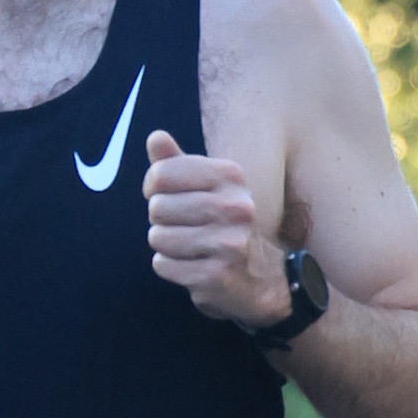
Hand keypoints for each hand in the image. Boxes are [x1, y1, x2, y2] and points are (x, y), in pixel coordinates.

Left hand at [141, 131, 287, 328]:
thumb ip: (177, 163)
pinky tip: (193, 266)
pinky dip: (170, 267)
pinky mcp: (216, 276)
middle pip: (157, 207)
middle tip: (187, 227)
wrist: (263, 280)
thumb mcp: (208, 188)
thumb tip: (155, 137)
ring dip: (166, 245)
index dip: (154, 187)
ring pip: (157, 237)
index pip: (161, 173)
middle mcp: (235, 208)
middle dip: (162, 220)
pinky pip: (162, 264)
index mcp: (231, 177)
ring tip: (191, 247)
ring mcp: (228, 244)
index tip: (168, 195)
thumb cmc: (225, 226)